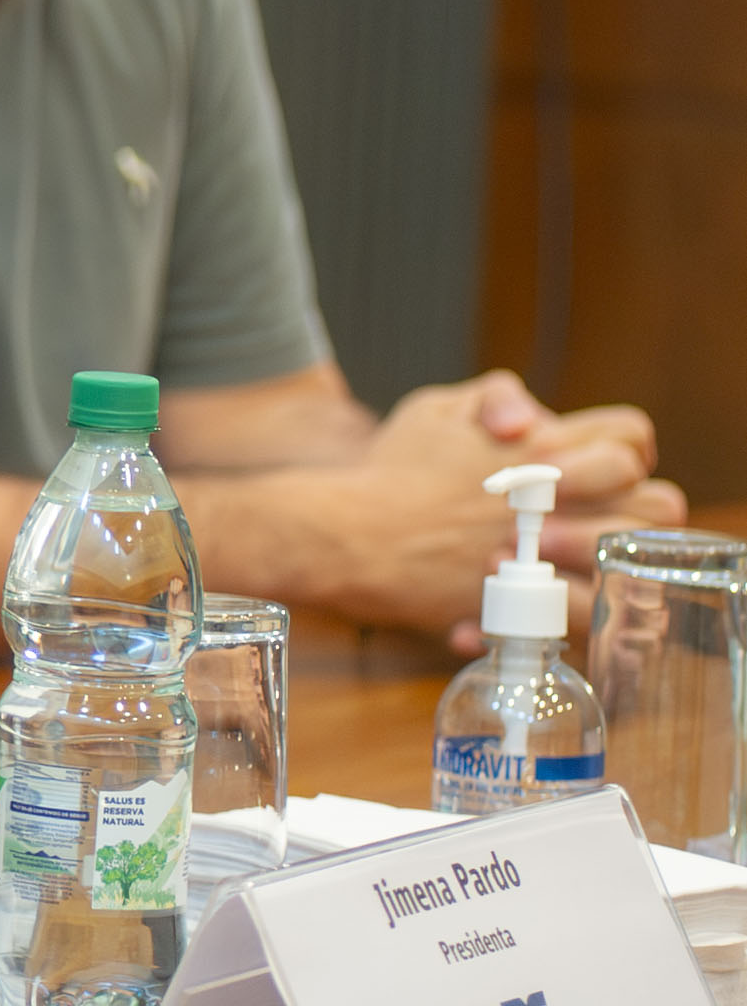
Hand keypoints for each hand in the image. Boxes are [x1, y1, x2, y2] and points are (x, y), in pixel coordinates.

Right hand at [288, 377, 683, 642]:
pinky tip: (548, 600)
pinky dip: (577, 609)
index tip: (599, 473)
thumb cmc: (390, 471)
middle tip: (594, 519)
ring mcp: (549, 550)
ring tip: (574, 561)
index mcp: (540, 444)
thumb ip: (496, 395)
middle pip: (656, 501)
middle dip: (635, 508)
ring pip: (631, 559)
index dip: (624, 453)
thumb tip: (530, 417)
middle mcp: (556, 495)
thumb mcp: (435, 408)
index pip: (630, 437)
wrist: (351, 535)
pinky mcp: (532, 598)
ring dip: (612, 559)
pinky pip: (591, 609)